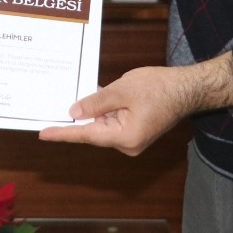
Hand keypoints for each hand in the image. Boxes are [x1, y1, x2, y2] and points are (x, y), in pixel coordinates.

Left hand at [38, 54, 232, 156]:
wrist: (189, 88)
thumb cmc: (161, 87)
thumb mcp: (122, 90)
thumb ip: (96, 102)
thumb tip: (74, 112)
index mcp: (125, 137)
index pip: (85, 135)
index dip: (62, 133)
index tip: (43, 134)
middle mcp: (128, 144)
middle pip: (93, 130)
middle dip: (79, 117)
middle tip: (58, 106)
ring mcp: (132, 139)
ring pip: (102, 125)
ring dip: (94, 111)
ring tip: (86, 92)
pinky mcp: (136, 131)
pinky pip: (113, 122)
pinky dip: (105, 111)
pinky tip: (98, 96)